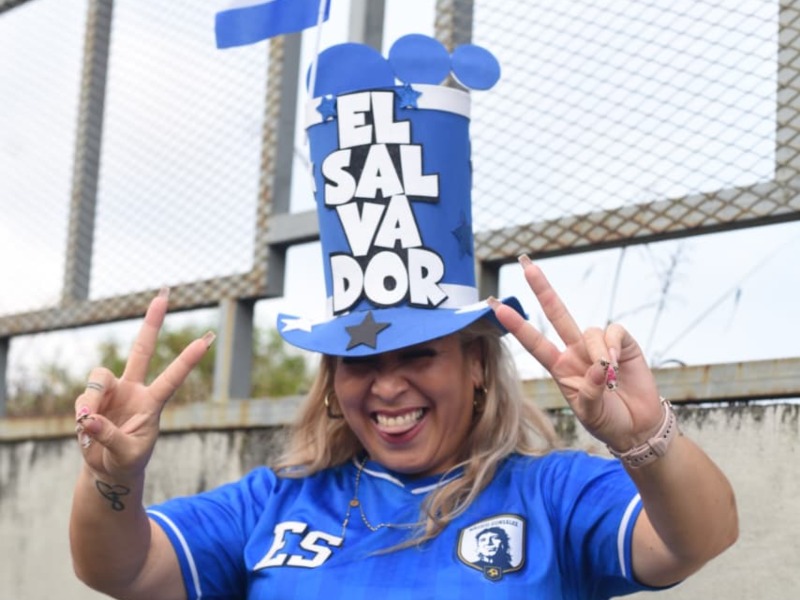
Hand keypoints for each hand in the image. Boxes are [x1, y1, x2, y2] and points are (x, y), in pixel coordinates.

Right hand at [73, 289, 213, 480]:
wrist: (109, 468)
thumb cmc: (127, 461)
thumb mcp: (125, 455)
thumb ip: (110, 437)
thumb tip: (88, 418)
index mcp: (153, 403)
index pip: (172, 378)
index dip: (187, 360)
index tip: (207, 340)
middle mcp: (135, 390)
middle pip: (142, 350)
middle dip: (152, 322)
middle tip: (165, 293)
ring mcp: (113, 392)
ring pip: (99, 378)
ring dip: (90, 398)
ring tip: (86, 421)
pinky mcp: (92, 399)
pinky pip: (83, 399)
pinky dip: (81, 414)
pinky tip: (84, 431)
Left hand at [489, 256, 663, 451]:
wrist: (637, 427)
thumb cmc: (608, 421)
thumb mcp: (591, 414)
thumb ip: (590, 393)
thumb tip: (598, 367)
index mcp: (559, 368)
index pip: (534, 342)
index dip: (516, 325)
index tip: (495, 305)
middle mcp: (575, 352)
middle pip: (556, 314)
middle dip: (542, 288)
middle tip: (524, 262)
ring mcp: (598, 346)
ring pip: (589, 330)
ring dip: (599, 352)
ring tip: (608, 376)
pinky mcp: (623, 344)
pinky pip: (613, 332)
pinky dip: (613, 346)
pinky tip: (617, 364)